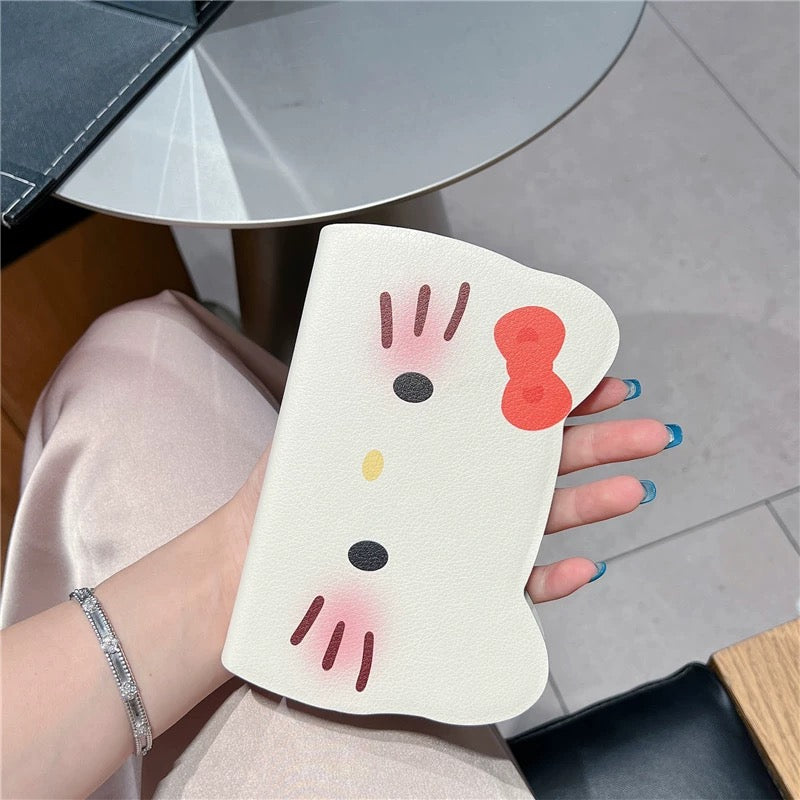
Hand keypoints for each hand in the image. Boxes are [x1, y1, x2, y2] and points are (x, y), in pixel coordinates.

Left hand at [230, 377, 679, 605]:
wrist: (259, 564)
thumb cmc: (291, 489)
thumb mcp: (330, 415)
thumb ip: (370, 371)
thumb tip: (399, 309)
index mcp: (442, 441)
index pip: (511, 411)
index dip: (559, 393)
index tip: (597, 373)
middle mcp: (460, 485)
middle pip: (542, 461)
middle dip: (600, 442)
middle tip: (646, 429)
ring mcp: (464, 536)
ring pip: (541, 519)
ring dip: (591, 504)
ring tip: (630, 488)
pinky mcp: (456, 586)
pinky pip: (514, 587)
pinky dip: (549, 579)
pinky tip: (580, 565)